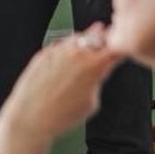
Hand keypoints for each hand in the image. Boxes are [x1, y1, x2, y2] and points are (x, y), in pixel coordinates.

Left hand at [0, 24, 125, 153]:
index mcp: (94, 66)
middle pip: (98, 36)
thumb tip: (96, 72)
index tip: (125, 48)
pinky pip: (61, 45)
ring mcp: (59, 50)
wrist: (30, 117)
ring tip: (87, 51)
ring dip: (86, 41)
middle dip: (105, 38)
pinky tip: (67, 60)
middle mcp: (77, 53)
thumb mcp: (91, 103)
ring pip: (79, 37)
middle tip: (108, 39)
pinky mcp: (44, 53)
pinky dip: (67, 49)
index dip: (123, 47)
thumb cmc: (61, 116)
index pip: (116, 48)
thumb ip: (97, 81)